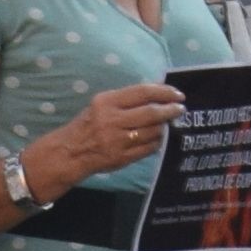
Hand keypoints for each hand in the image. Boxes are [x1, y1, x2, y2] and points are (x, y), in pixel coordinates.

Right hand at [37, 82, 188, 191]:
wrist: (70, 152)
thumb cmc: (89, 124)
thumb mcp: (101, 105)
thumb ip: (126, 100)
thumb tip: (158, 95)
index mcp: (107, 102)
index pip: (142, 92)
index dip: (164, 92)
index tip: (178, 95)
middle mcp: (112, 120)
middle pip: (151, 113)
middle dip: (170, 110)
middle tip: (180, 110)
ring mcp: (117, 141)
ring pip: (152, 131)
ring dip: (164, 127)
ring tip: (168, 124)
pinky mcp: (121, 158)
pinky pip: (148, 148)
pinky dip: (157, 142)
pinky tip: (158, 138)